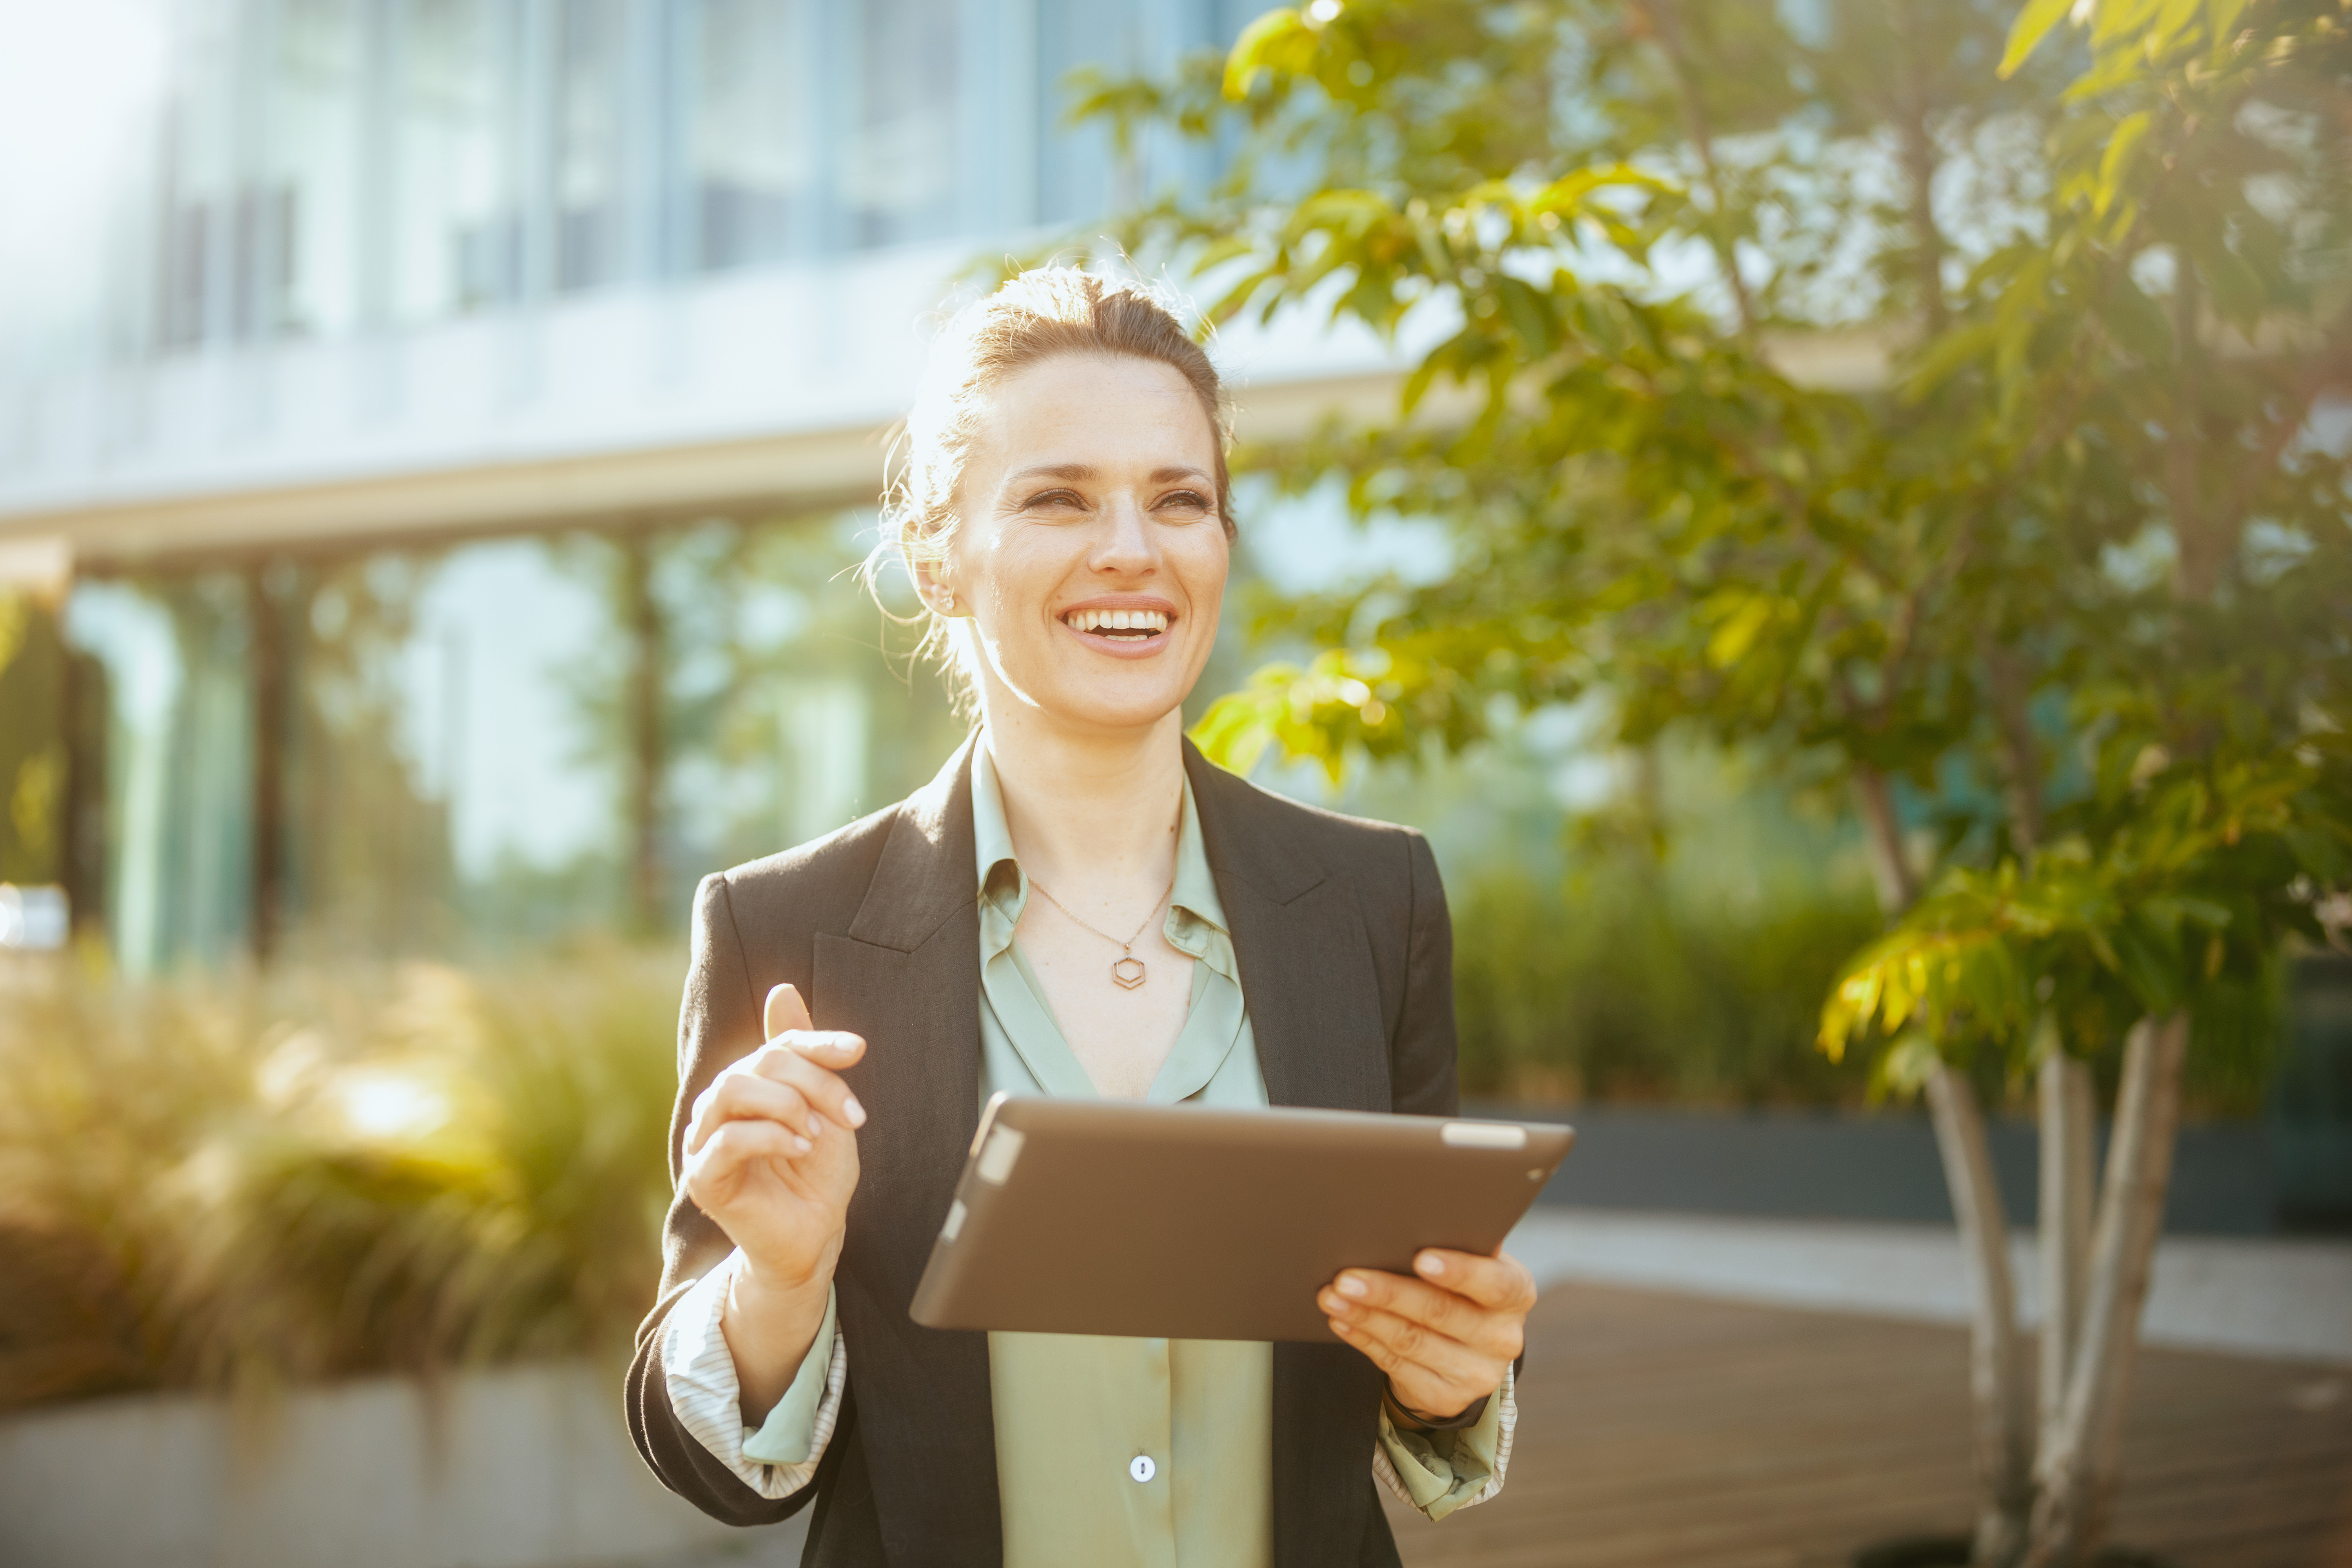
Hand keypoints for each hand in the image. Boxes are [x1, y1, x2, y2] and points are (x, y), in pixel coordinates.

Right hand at [683, 984, 865, 1413]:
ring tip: (815, 1134)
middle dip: (812, 1080)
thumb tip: (782, 989)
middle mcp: (718, 1106)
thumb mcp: (824, 1108)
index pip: (778, 1043)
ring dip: (787, 1105)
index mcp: (748, 1085)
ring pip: (732, 1089)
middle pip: (758, 1061)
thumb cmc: (817, 1174)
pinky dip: (770, 1136)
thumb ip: (803, 1054)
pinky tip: (799, 1150)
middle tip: (849, 1115)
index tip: (859, 1050)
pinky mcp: (702, 1177)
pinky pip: (726, 1138)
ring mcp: (703, 1141)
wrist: (814, 1236)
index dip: (818, 1041)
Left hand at [1318, 1248, 1535, 1422]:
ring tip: (1332, 1297)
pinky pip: (1396, 1365)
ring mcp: (1477, 1374)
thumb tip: (1410, 1221)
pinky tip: (1342, 1322)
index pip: (1494, 1283)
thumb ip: (1455, 1246)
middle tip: (1347, 1278)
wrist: (1468, 1347)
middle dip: (1387, 1293)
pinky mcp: (1447, 1397)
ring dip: (1366, 1317)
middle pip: (1440, 1312)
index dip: (1459, 1271)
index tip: (1419, 1258)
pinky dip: (1364, 1340)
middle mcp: (1503, 1337)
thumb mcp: (1473, 1265)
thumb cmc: (1462, 1287)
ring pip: (1411, 1341)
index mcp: (1516, 1293)